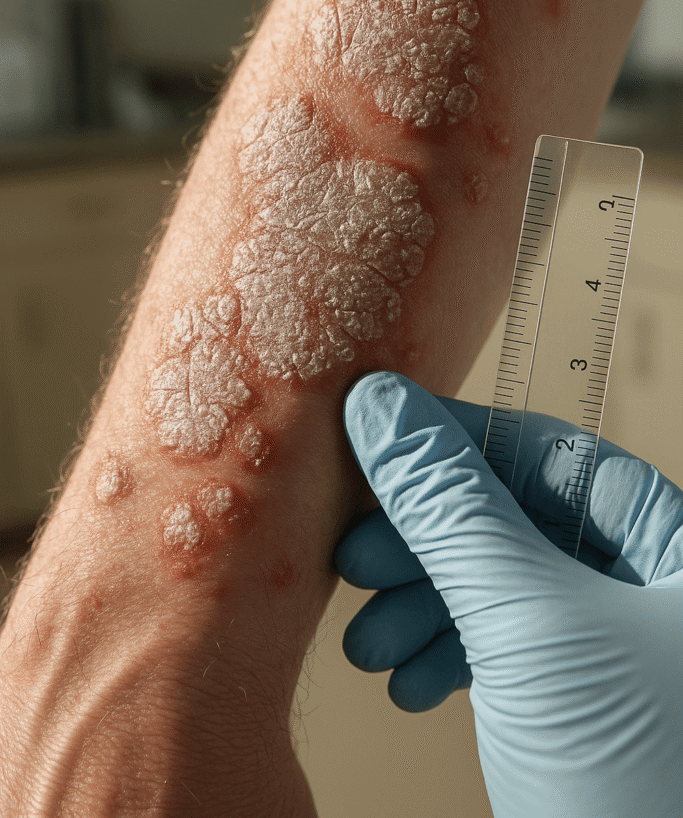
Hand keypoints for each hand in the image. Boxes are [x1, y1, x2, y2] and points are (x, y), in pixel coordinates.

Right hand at [335, 371, 682, 817]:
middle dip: (420, 543)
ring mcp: (601, 640)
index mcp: (663, 537)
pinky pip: (493, 647)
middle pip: (505, 519)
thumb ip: (452, 508)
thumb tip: (381, 408)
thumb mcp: (530, 618)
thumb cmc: (634, 766)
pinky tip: (406, 684)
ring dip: (416, 609)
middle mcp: (638, 579)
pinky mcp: (568, 695)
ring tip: (366, 647)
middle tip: (350, 561)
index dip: (450, 440)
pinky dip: (440, 658)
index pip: (541, 451)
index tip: (369, 432)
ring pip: (489, 587)